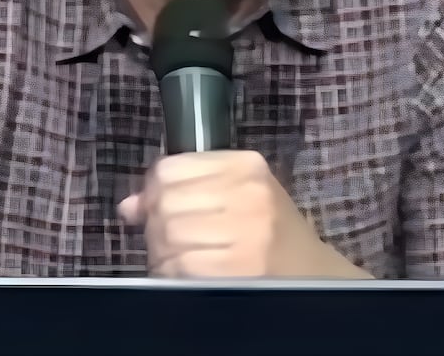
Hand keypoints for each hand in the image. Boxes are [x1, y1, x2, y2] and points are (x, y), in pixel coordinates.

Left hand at [117, 150, 365, 278]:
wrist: (315, 277)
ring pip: (167, 235)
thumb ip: (183, 191)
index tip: (158, 208)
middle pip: (165, 203)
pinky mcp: (239, 268)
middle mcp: (247, 193)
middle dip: (156, 226)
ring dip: (163, 254)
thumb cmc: (271, 236)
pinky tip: (187, 275)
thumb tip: (128, 206)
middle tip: (173, 241)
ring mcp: (246, 231)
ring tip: (182, 259)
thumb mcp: (237, 198)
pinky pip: (179, 267)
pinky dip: (172, 274)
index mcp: (246, 166)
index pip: (169, 168)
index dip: (153, 192)